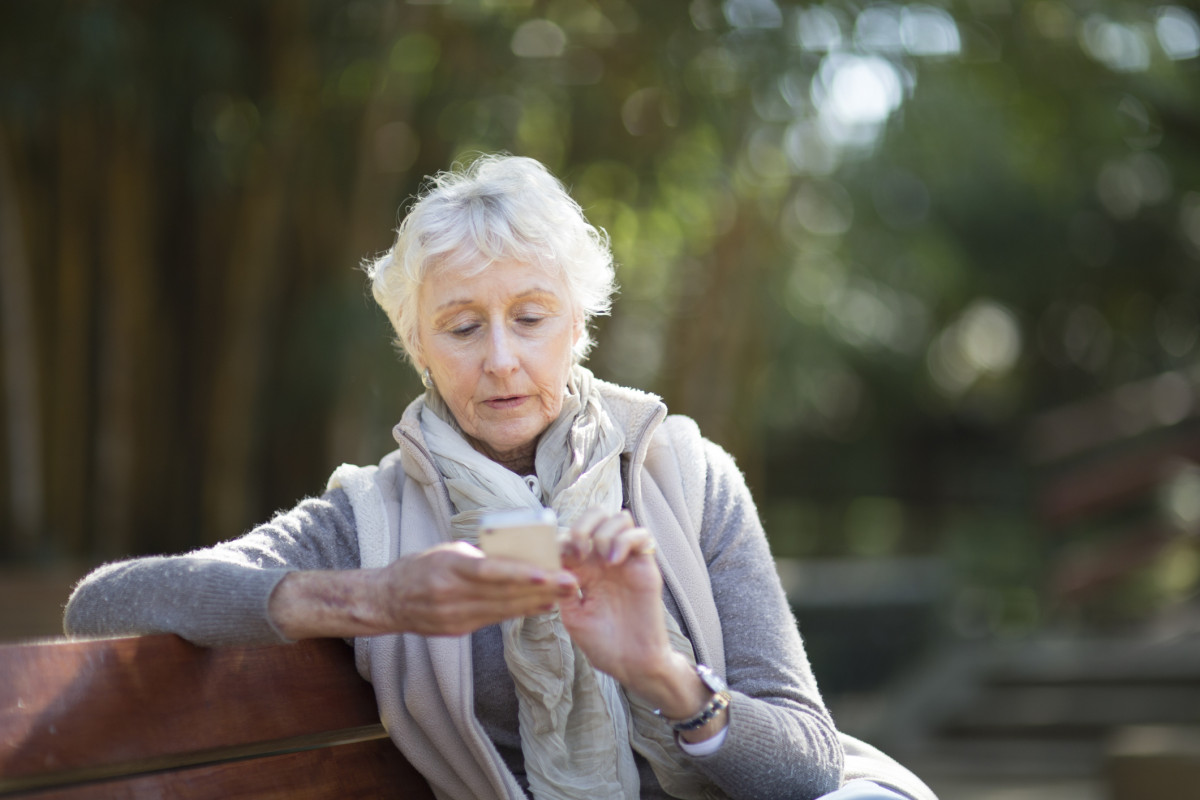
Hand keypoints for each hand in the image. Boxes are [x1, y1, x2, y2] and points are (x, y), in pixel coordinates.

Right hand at [268, 542, 577, 639]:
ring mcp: (454, 616)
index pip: (489, 572)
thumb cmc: (420, 566)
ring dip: (537, 601)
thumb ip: (477, 556)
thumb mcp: (446, 551)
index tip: (549, 572)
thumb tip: (516, 554)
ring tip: (565, 594)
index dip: (520, 574)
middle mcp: (451, 595)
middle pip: (503, 594)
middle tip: (573, 582)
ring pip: (504, 609)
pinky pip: (495, 619)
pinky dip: (520, 611)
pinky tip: (542, 606)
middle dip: (541, 589)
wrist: (387, 600)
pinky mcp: (458, 630)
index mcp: (447, 568)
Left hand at [558, 509, 672, 688]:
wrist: (632, 663)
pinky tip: (614, 561)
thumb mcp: (573, 617)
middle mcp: (604, 560)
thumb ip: (563, 589)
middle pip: (596, 516)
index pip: (572, 534)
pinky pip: (642, 535)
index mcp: (583, 570)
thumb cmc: (602, 644)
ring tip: (602, 560)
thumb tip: (558, 564)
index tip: (558, 558)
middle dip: (584, 525)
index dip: (562, 538)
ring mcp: (626, 561)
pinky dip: (626, 540)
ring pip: (619, 518)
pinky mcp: (645, 567)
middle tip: (579, 551)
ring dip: (605, 532)